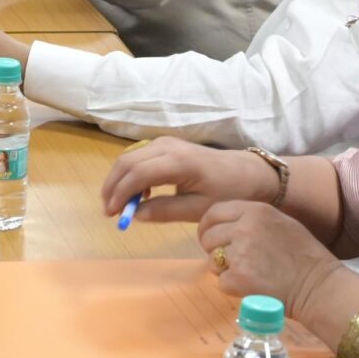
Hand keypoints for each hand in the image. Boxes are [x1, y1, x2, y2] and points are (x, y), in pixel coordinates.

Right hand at [98, 138, 278, 223]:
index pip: (136, 174)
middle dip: (113, 186)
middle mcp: (168, 146)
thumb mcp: (198, 209)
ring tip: (119, 204)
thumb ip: (165, 211)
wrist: (249, 173)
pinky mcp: (167, 144)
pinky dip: (130, 173)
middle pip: (127, 162)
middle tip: (109, 211)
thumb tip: (135, 215)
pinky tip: (138, 193)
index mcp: (178, 162)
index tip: (112, 215)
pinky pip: (139, 156)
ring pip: (130, 157)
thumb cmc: (228, 192)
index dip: (119, 194)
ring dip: (119, 179)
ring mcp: (166, 142)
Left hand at [196, 200, 340, 307]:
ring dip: (223, 269)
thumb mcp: (281, 223)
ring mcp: (240, 253)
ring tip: (247, 274)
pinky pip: (221, 282)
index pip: (215, 212)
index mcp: (256, 211)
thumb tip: (226, 225)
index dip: (208, 225)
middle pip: (208, 237)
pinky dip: (232, 287)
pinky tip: (252, 287)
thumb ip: (253, 219)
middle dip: (212, 250)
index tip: (209, 236)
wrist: (319, 287)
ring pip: (212, 260)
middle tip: (229, 261)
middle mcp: (244, 228)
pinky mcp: (238, 278)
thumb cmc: (305, 257)